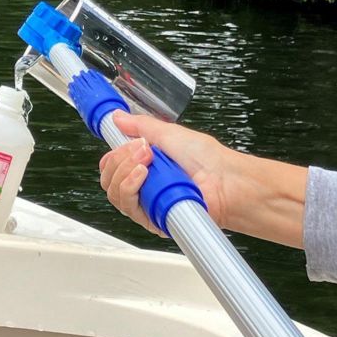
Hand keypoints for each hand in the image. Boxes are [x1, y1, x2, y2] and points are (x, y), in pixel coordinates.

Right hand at [98, 112, 307, 245]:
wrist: (227, 181)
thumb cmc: (210, 161)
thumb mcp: (171, 133)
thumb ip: (141, 126)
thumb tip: (119, 118)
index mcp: (147, 166)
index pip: (113, 164)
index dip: (113, 152)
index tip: (118, 138)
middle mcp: (145, 186)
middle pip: (109, 179)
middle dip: (119, 159)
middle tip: (141, 149)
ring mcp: (148, 203)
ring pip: (115, 193)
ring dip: (124, 172)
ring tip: (147, 161)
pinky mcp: (152, 218)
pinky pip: (128, 206)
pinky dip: (131, 187)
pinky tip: (144, 175)